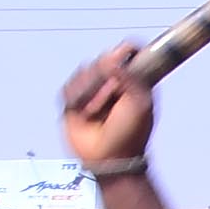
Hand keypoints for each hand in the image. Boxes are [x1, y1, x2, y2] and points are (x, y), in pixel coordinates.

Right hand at [59, 44, 154, 177]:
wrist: (108, 157)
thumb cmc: (130, 133)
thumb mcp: (140, 102)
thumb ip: (131, 76)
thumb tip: (114, 56)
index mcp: (132, 79)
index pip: (127, 52)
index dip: (124, 51)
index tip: (123, 55)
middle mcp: (112, 81)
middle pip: (102, 59)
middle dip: (105, 76)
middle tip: (112, 94)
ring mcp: (92, 89)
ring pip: (84, 71)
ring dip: (91, 91)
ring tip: (98, 111)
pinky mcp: (73, 100)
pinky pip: (69, 87)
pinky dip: (77, 99)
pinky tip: (85, 113)